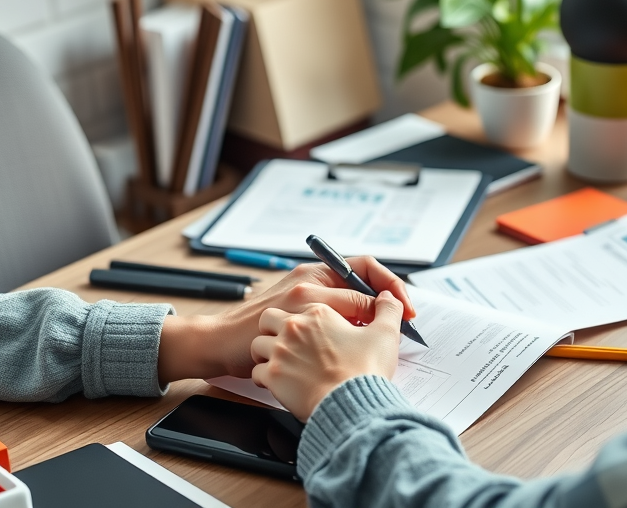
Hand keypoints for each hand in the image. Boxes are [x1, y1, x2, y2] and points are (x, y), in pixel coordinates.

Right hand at [157, 258, 413, 382]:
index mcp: (315, 271)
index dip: (392, 287)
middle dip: (391, 310)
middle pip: (365, 289)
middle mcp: (308, 280)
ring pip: (353, 310)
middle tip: (406, 329)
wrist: (218, 340)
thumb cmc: (258, 324)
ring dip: (371, 330)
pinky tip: (352, 359)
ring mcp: (297, 301)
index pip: (365, 267)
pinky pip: (331, 334)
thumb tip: (370, 309)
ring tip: (383, 346)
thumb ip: (327, 300)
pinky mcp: (288, 322)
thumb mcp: (294, 302)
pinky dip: (348, 347)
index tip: (407, 309)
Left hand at [251, 291, 403, 420]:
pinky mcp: (273, 376)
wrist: (352, 406)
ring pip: (259, 343)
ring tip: (282, 360)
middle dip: (277, 327)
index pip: (303, 301)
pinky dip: (266, 377)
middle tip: (291, 339)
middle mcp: (294, 327)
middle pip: (270, 317)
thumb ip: (387, 310)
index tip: (315, 324)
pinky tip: (280, 381)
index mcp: (319, 311)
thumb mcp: (385, 334)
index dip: (309, 313)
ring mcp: (280, 351)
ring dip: (268, 351)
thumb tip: (388, 297)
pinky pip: (258, 371)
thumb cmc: (365, 371)